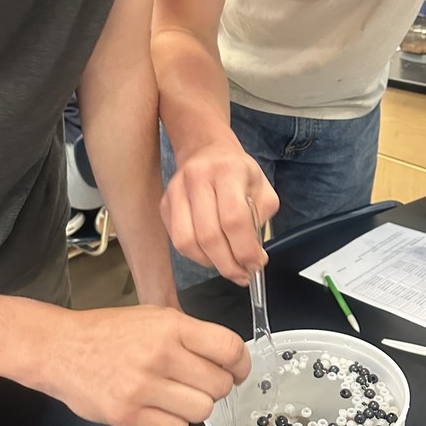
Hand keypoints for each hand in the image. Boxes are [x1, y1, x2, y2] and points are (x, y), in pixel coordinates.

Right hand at [36, 305, 249, 425]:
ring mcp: (142, 387)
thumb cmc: (110, 332)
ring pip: (201, 411)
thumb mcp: (154, 317)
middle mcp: (159, 355)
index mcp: (171, 326)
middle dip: (216, 387)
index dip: (241, 364)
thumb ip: (190, 335)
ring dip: (195, 407)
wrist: (60, 348)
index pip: (228, 348)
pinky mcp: (127, 415)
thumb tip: (230, 359)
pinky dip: (173, 423)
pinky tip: (159, 409)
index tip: (238, 371)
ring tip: (176, 396)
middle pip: (219, 385)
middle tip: (200, 383)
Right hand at [160, 138, 278, 284]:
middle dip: (229, 264)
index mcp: (227, 171)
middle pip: (209, 236)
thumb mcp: (262, 187)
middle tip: (243, 274)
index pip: (234, 219)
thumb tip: (254, 256)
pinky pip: (177, 240)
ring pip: (188, 243)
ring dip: (210, 263)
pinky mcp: (164, 204)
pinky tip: (211, 254)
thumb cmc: (237, 172)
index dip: (245, 250)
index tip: (256, 265)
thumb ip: (261, 218)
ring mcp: (176, 191)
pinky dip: (196, 255)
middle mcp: (198, 178)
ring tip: (227, 266)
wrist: (206, 151)